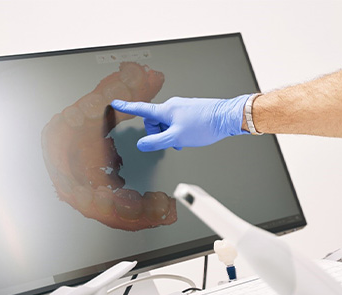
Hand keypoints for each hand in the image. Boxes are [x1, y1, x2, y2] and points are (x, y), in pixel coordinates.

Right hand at [111, 95, 249, 151]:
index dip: (127, 107)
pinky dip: (178, 131)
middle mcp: (173, 106)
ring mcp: (182, 107)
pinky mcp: (190, 110)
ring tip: (181, 142)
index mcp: (166, 110)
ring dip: (169, 134)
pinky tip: (187, 138)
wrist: (226, 117)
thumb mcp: (176, 138)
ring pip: (166, 122)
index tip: (115, 103)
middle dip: (157, 133)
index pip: (141, 108)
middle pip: (154, 120)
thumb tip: (142, 145)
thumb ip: (157, 142)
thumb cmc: (205, 125)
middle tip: (169, 143)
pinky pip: (177, 121)